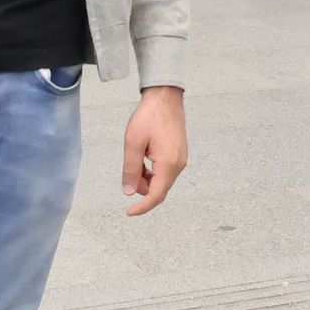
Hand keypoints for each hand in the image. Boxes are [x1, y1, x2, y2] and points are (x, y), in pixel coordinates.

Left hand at [117, 86, 188, 215]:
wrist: (165, 97)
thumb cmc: (149, 116)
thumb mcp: (133, 143)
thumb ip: (130, 169)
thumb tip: (129, 191)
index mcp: (168, 164)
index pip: (156, 195)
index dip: (142, 207)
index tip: (129, 212)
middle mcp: (178, 165)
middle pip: (159, 189)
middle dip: (142, 188)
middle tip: (129, 172)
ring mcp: (180, 159)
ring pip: (161, 180)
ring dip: (146, 178)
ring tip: (136, 158)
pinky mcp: (179, 154)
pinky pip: (165, 171)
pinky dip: (153, 171)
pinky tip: (144, 156)